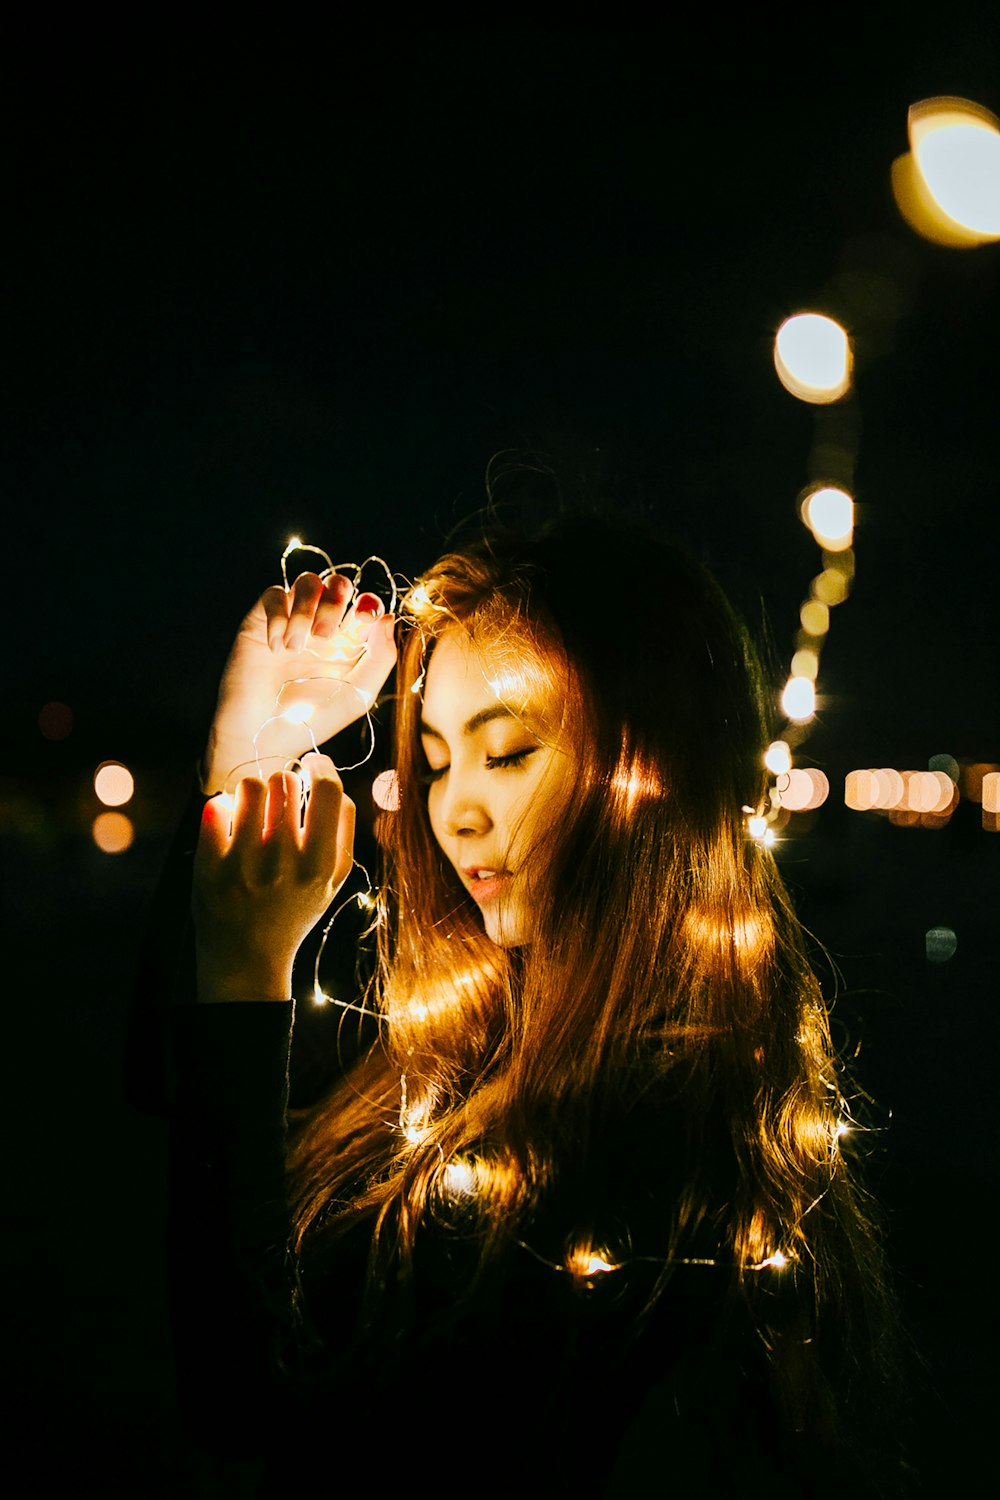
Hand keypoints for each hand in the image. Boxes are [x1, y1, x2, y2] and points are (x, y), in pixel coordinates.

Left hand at [193, 755, 354, 1002]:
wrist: (247, 959)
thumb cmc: (294, 910)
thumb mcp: (334, 880)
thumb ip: (343, 828)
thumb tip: (329, 776)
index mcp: (321, 865)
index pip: (327, 789)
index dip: (320, 767)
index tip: (312, 765)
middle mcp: (284, 861)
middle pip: (285, 780)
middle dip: (282, 783)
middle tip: (278, 803)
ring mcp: (244, 863)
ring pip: (250, 785)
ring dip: (252, 791)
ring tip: (253, 810)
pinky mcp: (210, 866)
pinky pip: (217, 806)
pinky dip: (223, 809)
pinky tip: (228, 826)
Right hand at [203, 571, 396, 794]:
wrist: (263, 737)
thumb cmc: (312, 721)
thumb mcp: (357, 695)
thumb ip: (380, 658)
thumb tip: (387, 616)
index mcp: (349, 642)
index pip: (364, 604)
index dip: (368, 602)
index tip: (365, 618)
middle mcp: (322, 626)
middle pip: (337, 584)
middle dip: (335, 601)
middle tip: (325, 636)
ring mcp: (292, 621)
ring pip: (307, 582)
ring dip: (306, 609)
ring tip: (297, 647)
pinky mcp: (261, 622)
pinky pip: (273, 595)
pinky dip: (278, 617)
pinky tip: (275, 650)